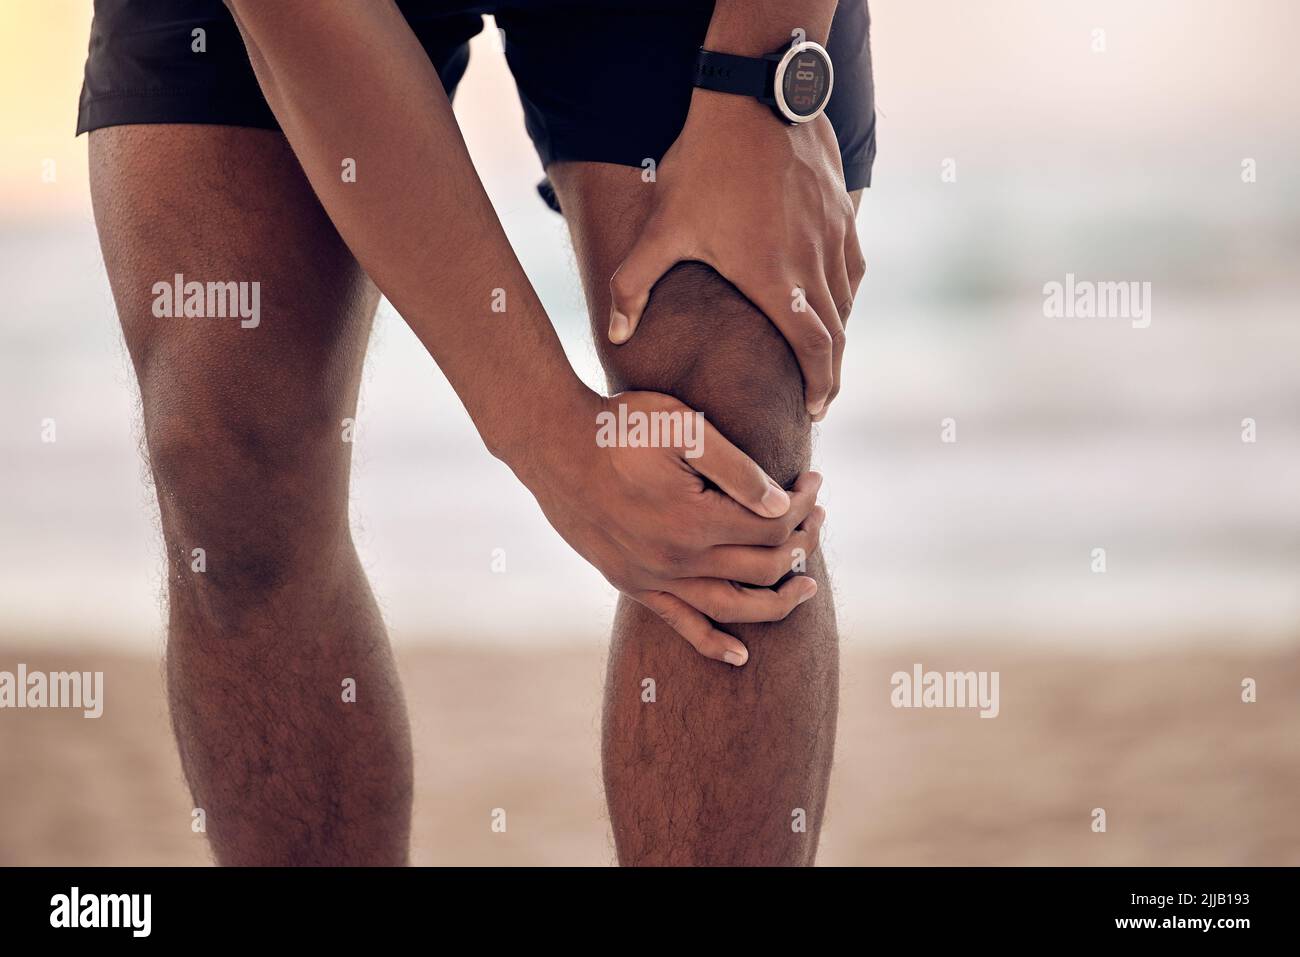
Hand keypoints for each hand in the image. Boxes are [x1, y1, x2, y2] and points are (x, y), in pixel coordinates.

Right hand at [517, 389, 824, 665]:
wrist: (552, 444)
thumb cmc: (619, 426)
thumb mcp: (682, 427)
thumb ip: (737, 468)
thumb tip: (783, 505)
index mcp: (695, 519)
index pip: (773, 525)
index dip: (803, 504)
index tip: (814, 481)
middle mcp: (677, 559)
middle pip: (762, 566)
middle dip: (801, 543)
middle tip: (818, 519)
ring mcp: (653, 578)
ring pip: (732, 607)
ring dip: (777, 601)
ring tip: (807, 588)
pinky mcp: (632, 584)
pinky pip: (681, 625)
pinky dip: (713, 644)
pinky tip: (740, 655)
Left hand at [607, 93, 865, 420]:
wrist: (752, 96)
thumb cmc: (704, 166)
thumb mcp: (662, 229)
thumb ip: (634, 286)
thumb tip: (615, 336)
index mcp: (777, 279)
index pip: (813, 349)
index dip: (818, 386)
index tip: (814, 411)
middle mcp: (816, 262)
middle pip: (837, 334)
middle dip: (830, 374)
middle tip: (820, 400)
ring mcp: (835, 233)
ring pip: (847, 300)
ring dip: (838, 334)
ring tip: (823, 357)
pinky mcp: (842, 209)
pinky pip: (853, 263)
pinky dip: (845, 293)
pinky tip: (832, 298)